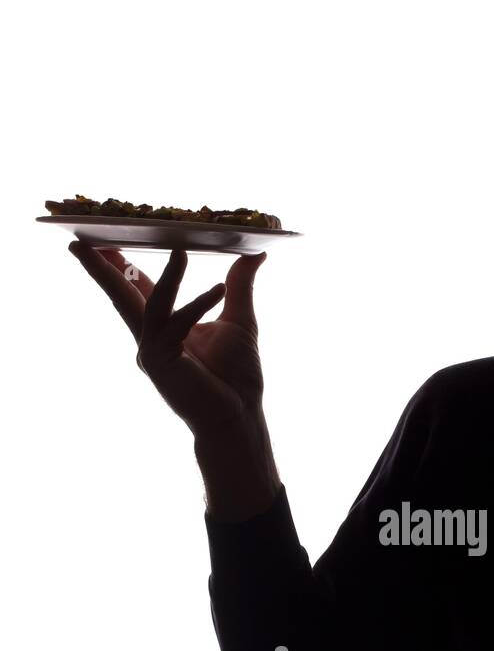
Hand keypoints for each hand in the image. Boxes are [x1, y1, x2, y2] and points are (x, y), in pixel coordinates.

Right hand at [68, 242, 268, 437]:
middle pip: (120, 294)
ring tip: (180, 251)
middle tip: (80, 240)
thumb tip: (256, 253)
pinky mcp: (160, 363)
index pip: (137, 288)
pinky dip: (196, 306)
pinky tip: (218, 291)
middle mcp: (149, 338)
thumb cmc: (236, 377)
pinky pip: (174, 325)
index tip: (104, 234)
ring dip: (165, 277)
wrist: (240, 416)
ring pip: (146, 304)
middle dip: (99, 266)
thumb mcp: (240, 320)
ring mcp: (151, 352)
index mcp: (163, 327)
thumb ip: (240, 285)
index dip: (120, 262)